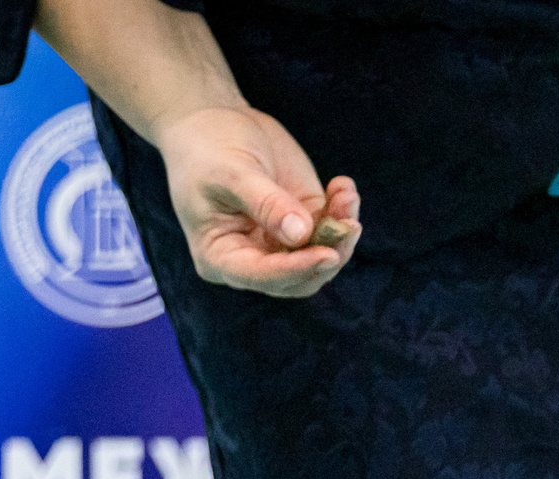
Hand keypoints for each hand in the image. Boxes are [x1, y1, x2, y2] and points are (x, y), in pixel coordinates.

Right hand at [151, 104, 358, 297]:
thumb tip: (301, 234)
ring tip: (346, 195)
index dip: (296, 269)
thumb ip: (266, 204)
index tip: (328, 254)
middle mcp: (253, 259)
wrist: (213, 121)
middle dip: (330, 254)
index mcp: (220, 257)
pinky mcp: (303, 224)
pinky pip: (331, 230)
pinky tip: (343, 186)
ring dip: (342, 233)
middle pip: (301, 277)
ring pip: (322, 258)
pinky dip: (343, 212)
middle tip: (350, 225)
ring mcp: (280, 244)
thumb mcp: (231, 173)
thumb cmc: (208, 149)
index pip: (262, 276)